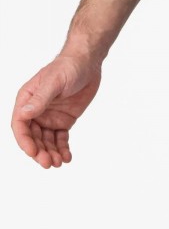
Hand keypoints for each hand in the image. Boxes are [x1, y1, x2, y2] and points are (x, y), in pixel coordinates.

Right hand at [11, 53, 101, 167]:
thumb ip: (41, 99)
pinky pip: (60, 138)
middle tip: (49, 163)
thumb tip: (25, 113)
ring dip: (51, 153)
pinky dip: (62, 148)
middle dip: (39, 151)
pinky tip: (67, 157)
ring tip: (59, 163)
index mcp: (27, 100)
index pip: (20, 125)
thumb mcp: (54, 82)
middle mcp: (36, 111)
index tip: (33, 153)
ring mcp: (50, 116)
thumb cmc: (67, 67)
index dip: (25, 141)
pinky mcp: (64, 120)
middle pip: (33, 136)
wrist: (87, 64)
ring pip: (46, 140)